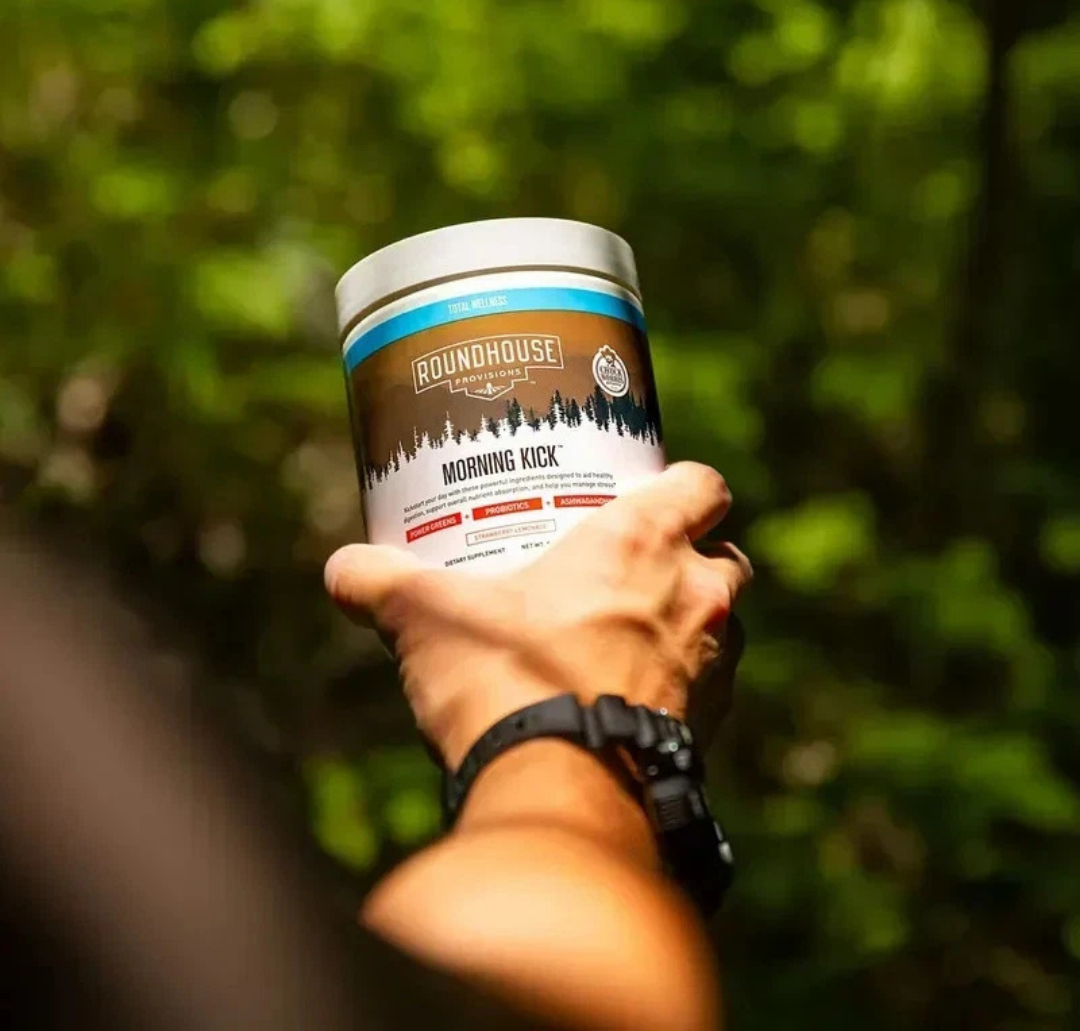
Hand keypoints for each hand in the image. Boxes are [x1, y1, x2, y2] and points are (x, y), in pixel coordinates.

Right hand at [325, 463, 751, 769]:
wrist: (561, 797)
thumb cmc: (507, 681)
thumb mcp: (429, 618)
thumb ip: (382, 582)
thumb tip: (341, 569)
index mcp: (641, 543)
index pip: (704, 486)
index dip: (684, 485)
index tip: (651, 495)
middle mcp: (695, 595)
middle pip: (726, 555)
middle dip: (692, 559)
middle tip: (633, 571)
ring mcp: (713, 664)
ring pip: (725, 623)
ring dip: (691, 623)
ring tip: (629, 638)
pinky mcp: (713, 729)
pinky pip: (712, 691)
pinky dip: (684, 688)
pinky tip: (629, 699)